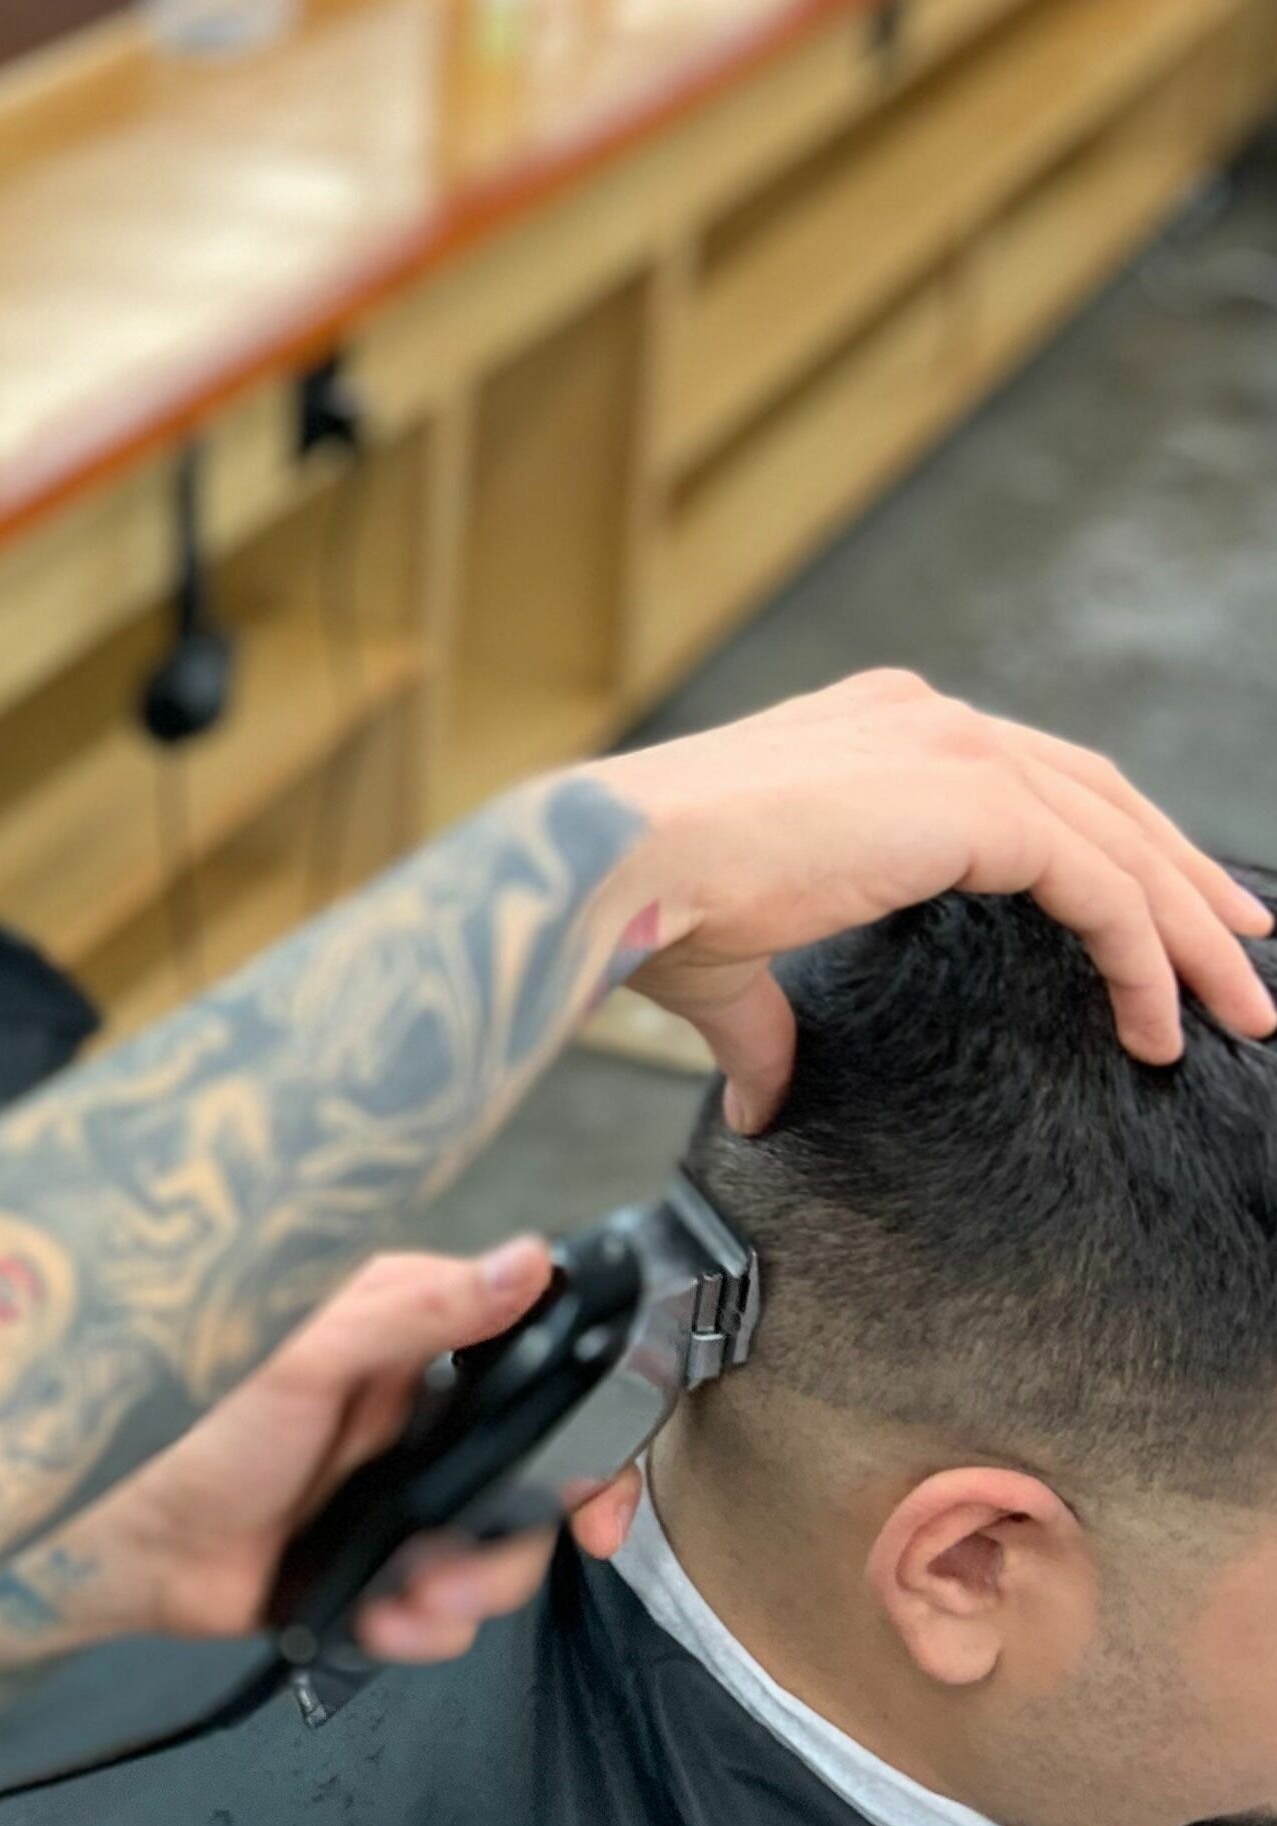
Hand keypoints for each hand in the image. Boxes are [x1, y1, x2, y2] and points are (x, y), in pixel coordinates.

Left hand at [77, 1243, 638, 1666]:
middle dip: (516, 1541)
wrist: (124, 1546)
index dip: (587, 1430)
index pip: (538, 1366)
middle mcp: (413, 1416)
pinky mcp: (376, 1565)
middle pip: (533, 1480)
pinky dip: (423, 1627)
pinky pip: (442, 1607)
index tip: (594, 1494)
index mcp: (405, 1342)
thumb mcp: (303, 1357)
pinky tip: (383, 1623)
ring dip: (469, 1592)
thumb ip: (414, 1310)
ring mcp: (399, 1495)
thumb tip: (526, 1263)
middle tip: (468, 1569)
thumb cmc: (191, 1429)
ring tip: (410, 1603)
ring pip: (495, 1553)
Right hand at [591, 670, 1275, 1129]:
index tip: (1156, 913)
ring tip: (1235, 1007)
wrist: (617, 864)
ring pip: (1120, 842)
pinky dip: (1141, 957)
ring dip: (1190, 933)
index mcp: (871, 731)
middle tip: (1240, 952)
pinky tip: (1156, 1020)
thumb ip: (767, 1026)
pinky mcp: (975, 803)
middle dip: (1178, 881)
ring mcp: (954, 748)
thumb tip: (762, 1101)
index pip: (1025, 782)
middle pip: (1098, 798)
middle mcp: (922, 718)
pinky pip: (1100, 888)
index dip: (1103, 849)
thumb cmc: (642, 901)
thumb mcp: (726, 964)